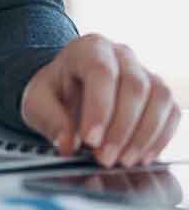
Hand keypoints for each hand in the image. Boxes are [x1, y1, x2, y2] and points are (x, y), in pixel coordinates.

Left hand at [21, 34, 180, 167]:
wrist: (69, 91)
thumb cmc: (55, 92)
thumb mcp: (37, 102)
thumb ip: (49, 119)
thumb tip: (67, 144)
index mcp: (88, 48)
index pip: (101, 71)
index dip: (99, 108)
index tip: (90, 140)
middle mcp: (121, 54)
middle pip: (134, 86)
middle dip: (121, 129)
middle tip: (105, 158)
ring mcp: (144, 72)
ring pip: (159, 98)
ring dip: (144, 136)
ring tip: (123, 161)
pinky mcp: (159, 94)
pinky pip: (172, 113)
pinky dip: (160, 138)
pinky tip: (141, 156)